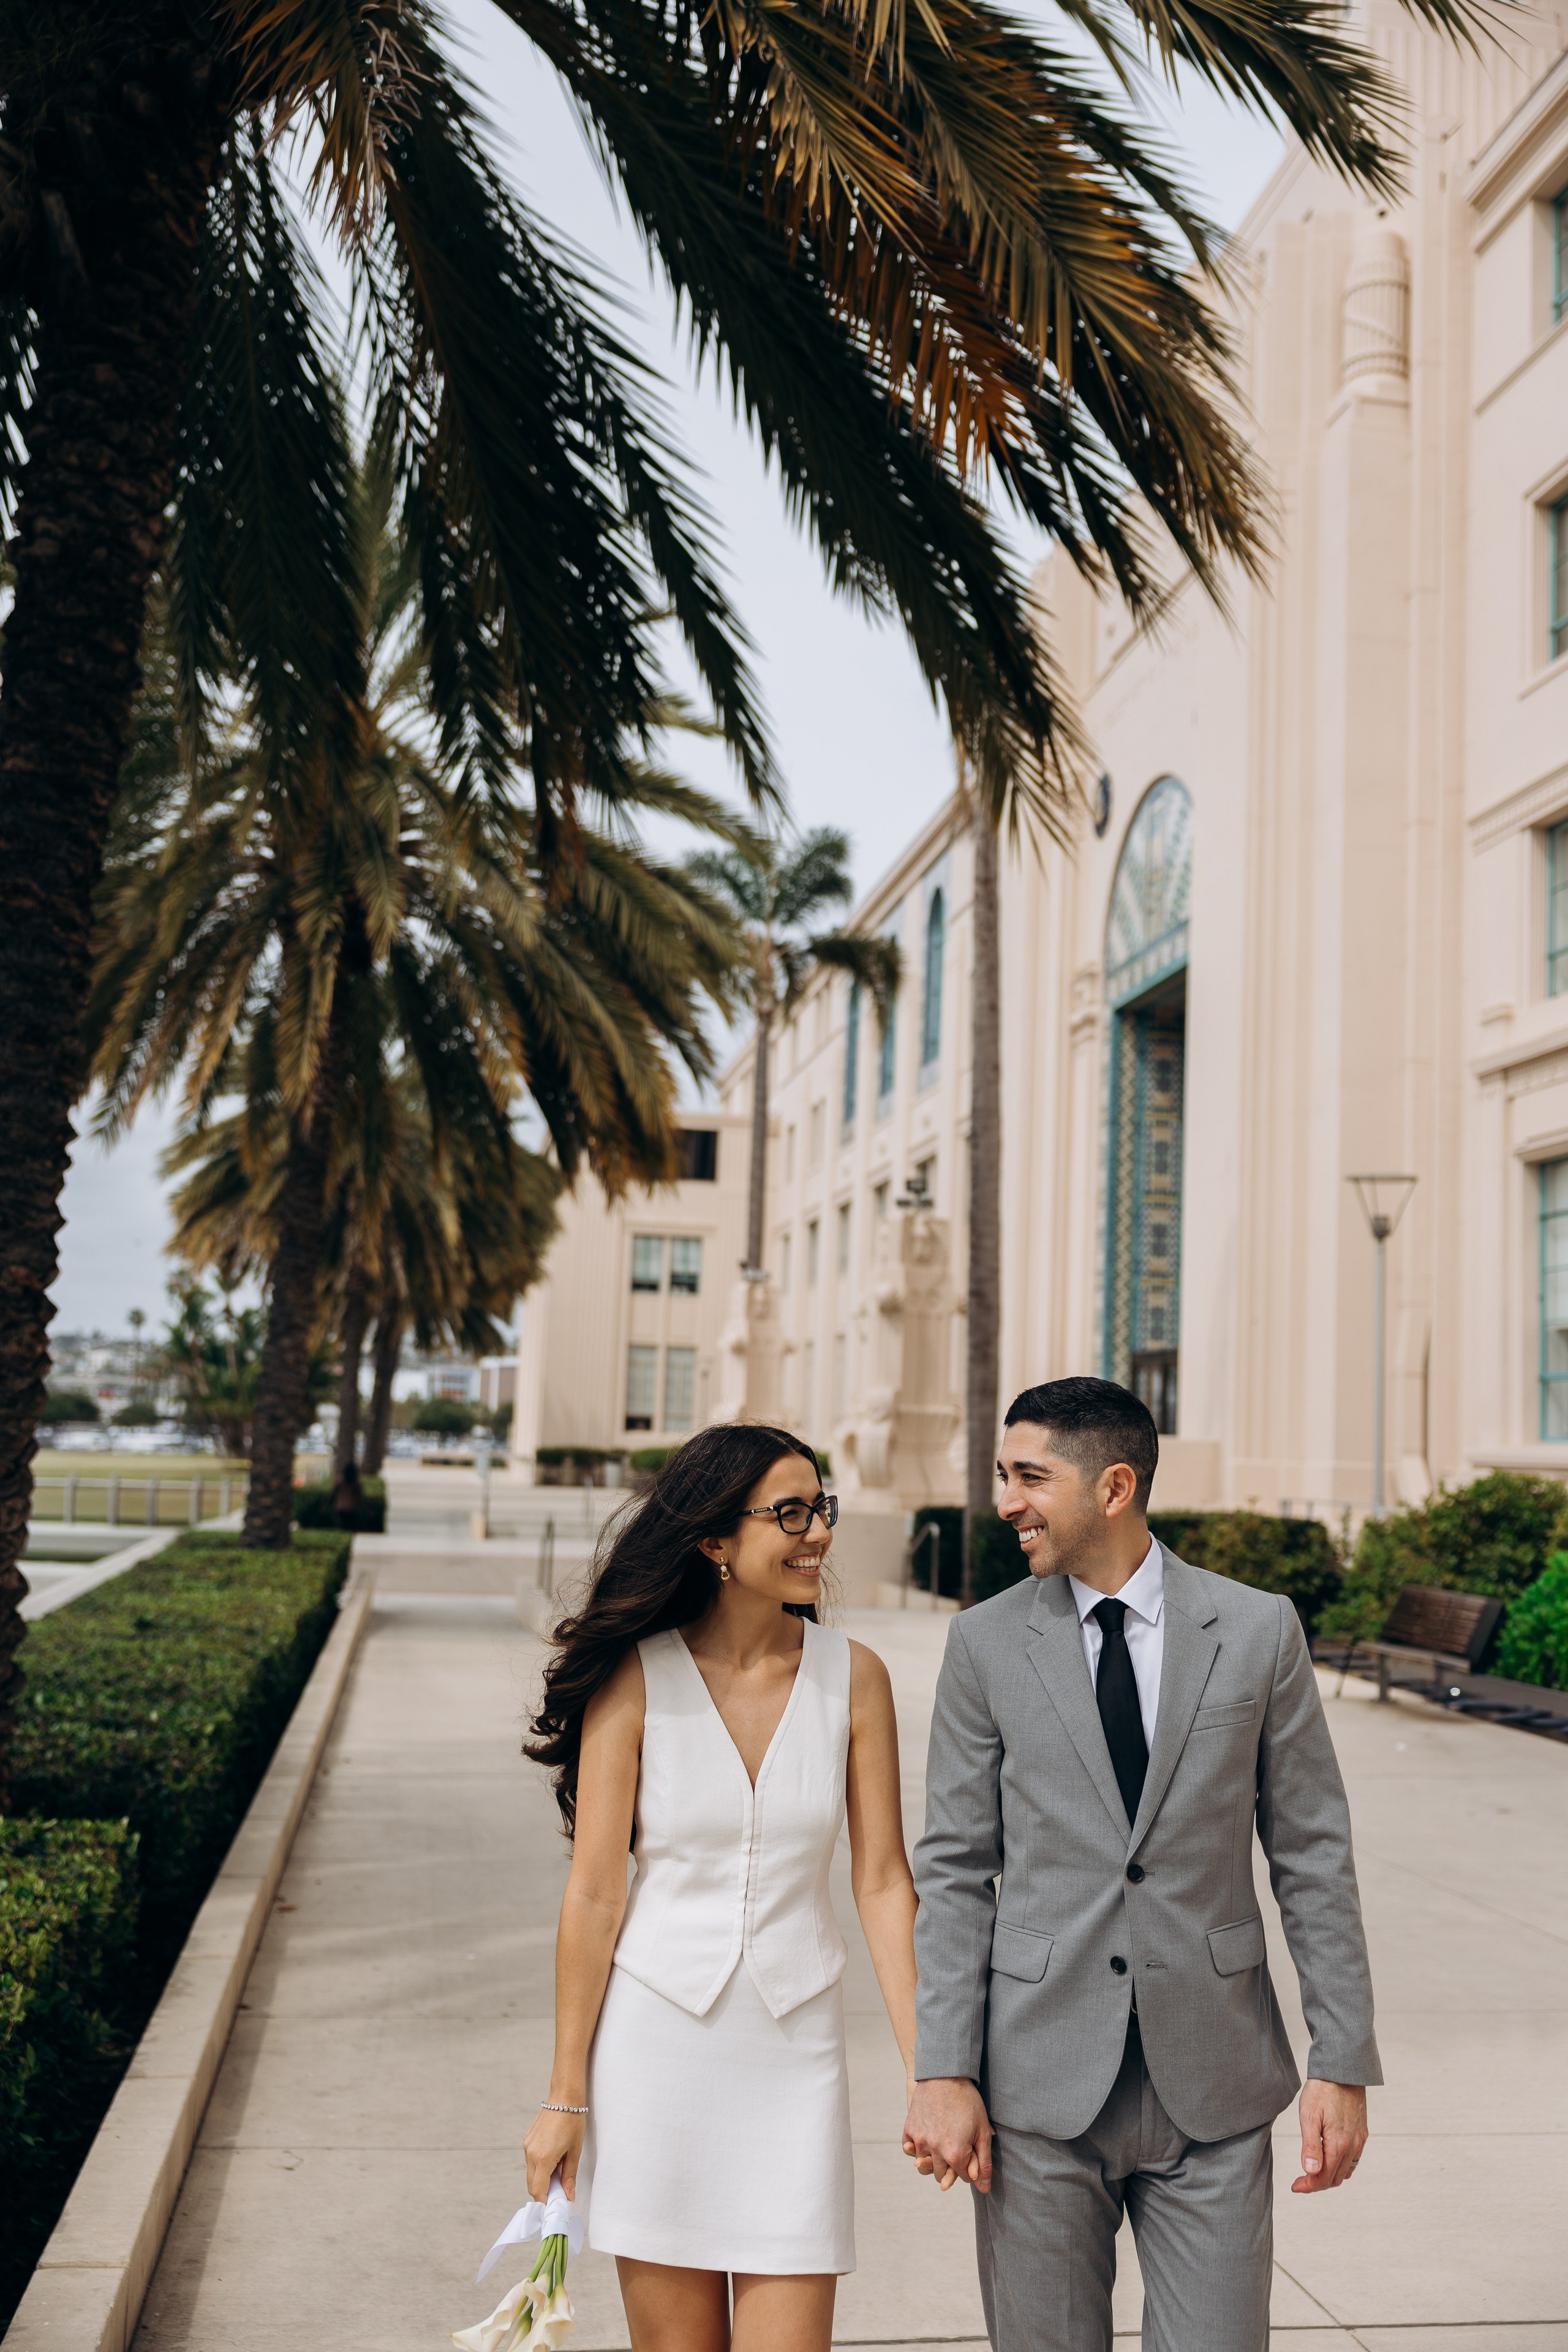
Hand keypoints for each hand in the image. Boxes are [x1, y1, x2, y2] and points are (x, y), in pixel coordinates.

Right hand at [523, 2105, 585, 2203]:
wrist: (564, 2097)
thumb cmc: (573, 2122)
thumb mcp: (575, 2151)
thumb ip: (569, 2176)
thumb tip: (569, 2196)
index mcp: (544, 2158)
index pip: (538, 2190)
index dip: (545, 2201)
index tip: (554, 2204)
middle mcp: (531, 2153)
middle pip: (531, 2184)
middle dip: (543, 2191)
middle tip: (559, 2189)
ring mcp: (527, 2146)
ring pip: (530, 2172)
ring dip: (541, 2177)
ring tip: (559, 2168)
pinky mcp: (527, 2140)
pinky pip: (530, 2159)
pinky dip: (539, 2165)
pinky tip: (553, 2156)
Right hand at [903, 2076, 993, 2193]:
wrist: (945, 2075)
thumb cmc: (967, 2101)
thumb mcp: (982, 2131)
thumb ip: (983, 2163)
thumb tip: (983, 2189)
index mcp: (956, 2154)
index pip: (963, 2176)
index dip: (969, 2165)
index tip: (970, 2151)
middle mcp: (935, 2151)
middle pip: (942, 2176)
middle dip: (951, 2167)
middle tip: (956, 2148)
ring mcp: (920, 2140)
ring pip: (924, 2167)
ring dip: (933, 2161)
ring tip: (941, 2145)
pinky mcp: (909, 2129)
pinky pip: (909, 2150)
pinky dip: (916, 2149)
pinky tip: (926, 2140)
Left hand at [1292, 2081, 1366, 2192]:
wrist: (1343, 2070)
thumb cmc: (1322, 2090)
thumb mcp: (1309, 2116)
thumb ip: (1310, 2146)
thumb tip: (1310, 2172)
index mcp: (1338, 2145)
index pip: (1324, 2178)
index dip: (1309, 2186)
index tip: (1295, 2186)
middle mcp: (1352, 2146)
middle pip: (1335, 2178)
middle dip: (1317, 2183)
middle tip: (1300, 2180)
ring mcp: (1359, 2140)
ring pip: (1346, 2171)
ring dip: (1329, 2176)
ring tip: (1312, 2171)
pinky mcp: (1362, 2133)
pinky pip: (1353, 2160)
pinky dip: (1341, 2166)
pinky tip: (1329, 2159)